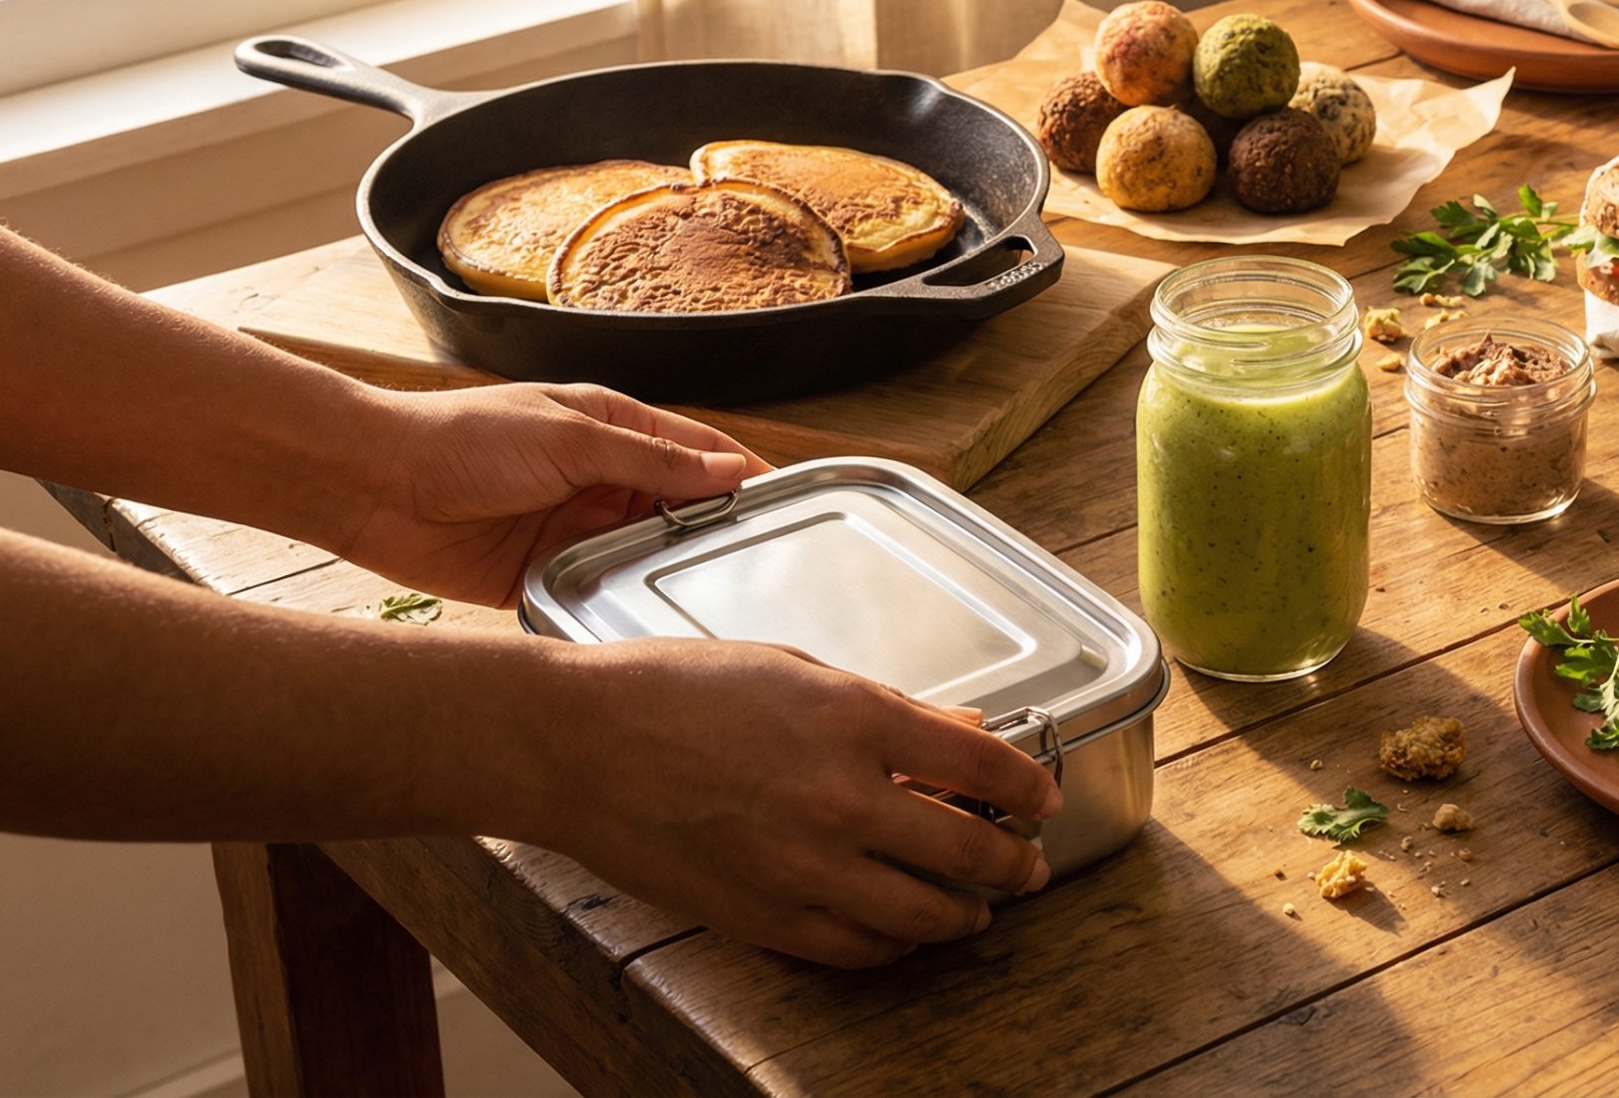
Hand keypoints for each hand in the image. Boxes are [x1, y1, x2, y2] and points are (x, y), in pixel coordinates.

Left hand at [339, 383, 767, 606]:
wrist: (371, 486)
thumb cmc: (461, 439)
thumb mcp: (570, 437)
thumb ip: (651, 460)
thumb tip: (727, 469)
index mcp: (609, 428)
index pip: (694, 452)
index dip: (739, 476)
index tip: (788, 504)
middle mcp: (595, 479)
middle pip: (673, 508)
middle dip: (709, 532)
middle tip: (759, 564)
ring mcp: (570, 528)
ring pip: (638, 553)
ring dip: (662, 569)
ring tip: (708, 597)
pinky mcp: (541, 575)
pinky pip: (596, 591)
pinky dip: (618, 602)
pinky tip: (646, 620)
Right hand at [530, 638, 1062, 966]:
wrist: (577, 745)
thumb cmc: (677, 690)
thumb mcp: (796, 671)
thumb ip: (888, 708)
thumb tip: (962, 726)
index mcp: (856, 720)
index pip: (980, 763)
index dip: (1026, 786)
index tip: (1040, 798)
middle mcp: (841, 798)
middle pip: (967, 849)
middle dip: (1013, 863)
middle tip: (1028, 866)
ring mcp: (803, 867)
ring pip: (922, 913)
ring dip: (965, 914)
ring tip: (978, 908)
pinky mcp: (764, 917)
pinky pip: (856, 947)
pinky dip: (894, 944)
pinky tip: (904, 932)